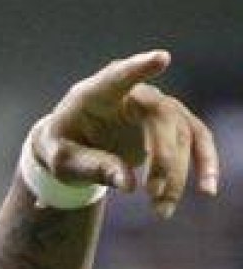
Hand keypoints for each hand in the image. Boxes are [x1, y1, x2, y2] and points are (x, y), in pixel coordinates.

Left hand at [31, 50, 217, 218]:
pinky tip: (207, 189)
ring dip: (177, 173)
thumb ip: (93, 168)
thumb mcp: (64, 163)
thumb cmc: (62, 149)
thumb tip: (129, 185)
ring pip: (181, 132)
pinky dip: (203, 163)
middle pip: (161, 117)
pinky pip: (195, 138)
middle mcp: (130, 95)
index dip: (139, 68)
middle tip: (151, 194)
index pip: (118, 77)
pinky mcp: (169, 124)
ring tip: (161, 210)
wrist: (72, 148)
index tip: (161, 58)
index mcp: (94, 95)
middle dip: (163, 158)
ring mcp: (153, 106)